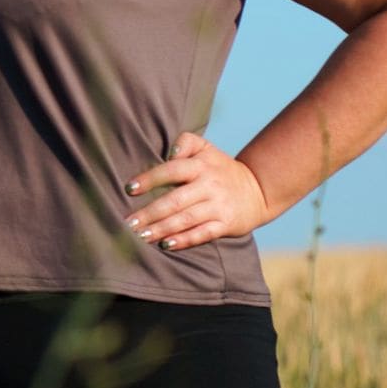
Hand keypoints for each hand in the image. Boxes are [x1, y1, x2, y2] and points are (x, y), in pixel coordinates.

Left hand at [122, 132, 273, 252]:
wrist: (258, 189)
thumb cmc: (219, 168)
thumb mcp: (206, 148)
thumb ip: (185, 142)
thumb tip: (169, 153)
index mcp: (200, 165)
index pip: (171, 170)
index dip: (150, 179)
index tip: (129, 189)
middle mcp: (209, 186)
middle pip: (175, 200)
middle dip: (150, 213)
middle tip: (128, 223)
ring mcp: (218, 206)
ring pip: (186, 219)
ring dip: (161, 229)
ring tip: (140, 235)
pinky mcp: (226, 224)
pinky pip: (203, 233)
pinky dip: (184, 240)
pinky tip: (166, 245)